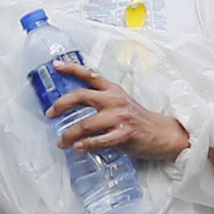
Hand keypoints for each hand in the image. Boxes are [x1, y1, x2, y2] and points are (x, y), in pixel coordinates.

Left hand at [45, 62, 191, 163]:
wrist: (163, 133)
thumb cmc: (138, 119)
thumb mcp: (120, 102)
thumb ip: (100, 101)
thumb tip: (73, 105)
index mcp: (112, 90)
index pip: (90, 75)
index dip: (72, 68)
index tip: (55, 65)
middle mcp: (115, 100)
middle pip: (82, 96)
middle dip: (61, 105)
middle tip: (50, 114)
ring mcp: (120, 116)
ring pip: (86, 124)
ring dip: (69, 134)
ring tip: (62, 142)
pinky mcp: (125, 133)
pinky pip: (99, 140)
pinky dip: (86, 145)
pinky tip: (78, 147)